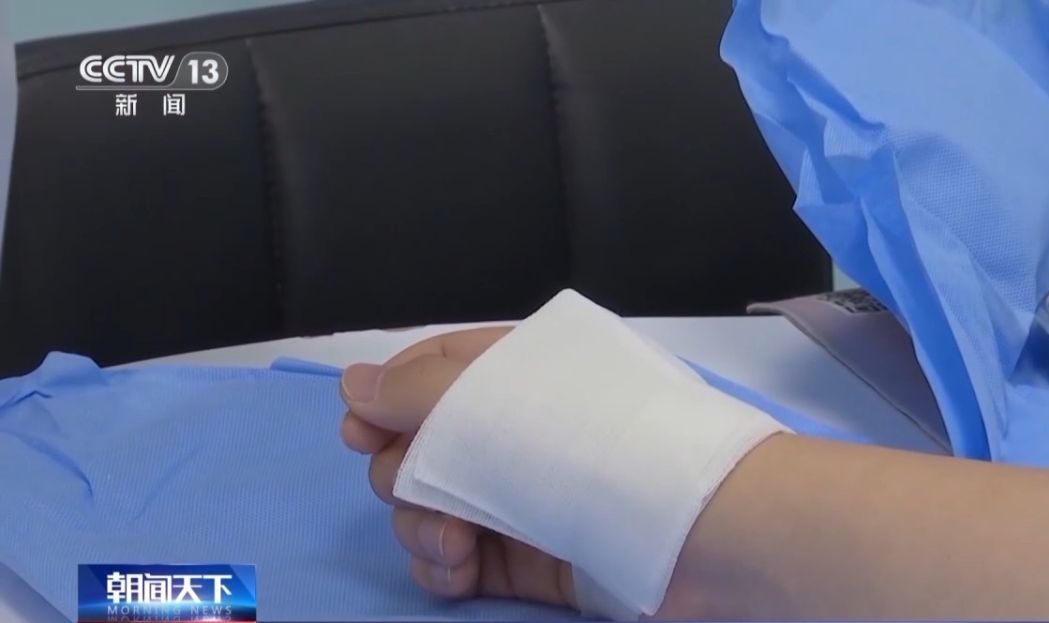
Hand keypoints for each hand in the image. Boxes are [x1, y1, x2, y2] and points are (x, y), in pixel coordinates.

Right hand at [338, 327, 577, 609]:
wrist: (689, 520)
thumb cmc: (583, 436)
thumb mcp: (489, 394)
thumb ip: (412, 390)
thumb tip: (353, 383)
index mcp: (512, 371)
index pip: (431, 372)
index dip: (386, 399)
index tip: (356, 430)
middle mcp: (514, 431)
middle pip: (419, 447)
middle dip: (400, 469)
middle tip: (412, 481)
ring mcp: (521, 498)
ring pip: (431, 510)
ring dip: (420, 526)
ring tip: (453, 539)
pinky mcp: (531, 561)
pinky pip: (460, 563)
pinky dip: (445, 569)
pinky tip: (459, 568)